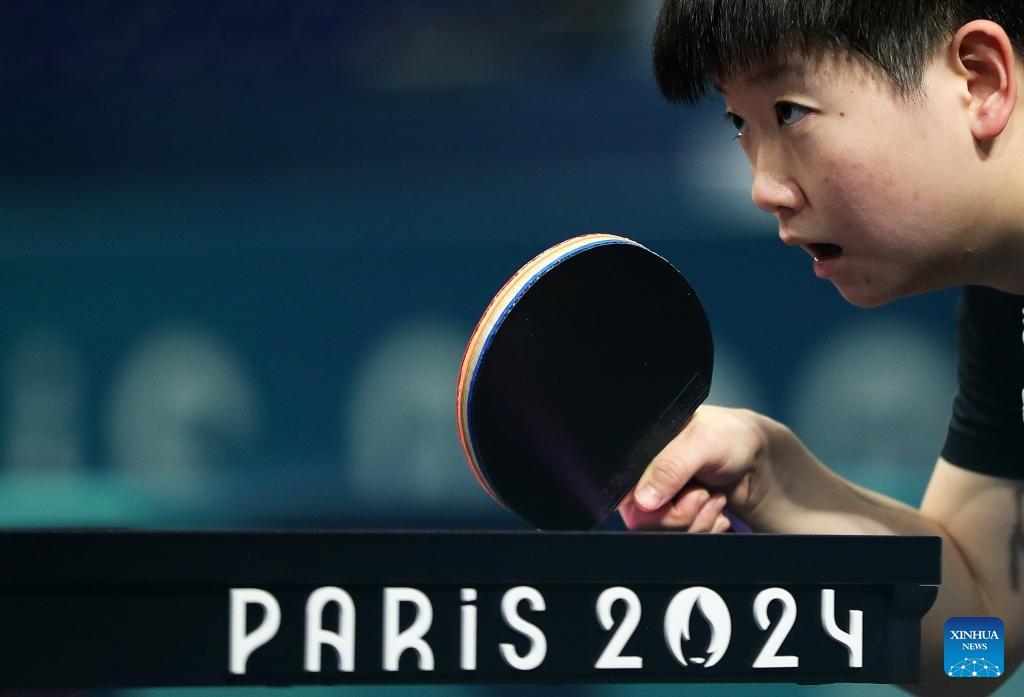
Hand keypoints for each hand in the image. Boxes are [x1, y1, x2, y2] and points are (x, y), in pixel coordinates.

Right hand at [618, 405, 775, 531]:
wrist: (756, 456)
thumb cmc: (729, 437)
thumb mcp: (703, 442)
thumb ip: (672, 467)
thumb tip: (643, 501)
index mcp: (640, 456)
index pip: (626, 496)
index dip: (652, 507)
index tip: (684, 495)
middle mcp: (644, 479)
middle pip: (644, 522)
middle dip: (682, 515)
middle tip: (703, 493)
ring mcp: (660, 501)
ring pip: (665, 534)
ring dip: (698, 522)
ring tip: (714, 497)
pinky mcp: (676, 516)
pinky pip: (682, 539)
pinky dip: (704, 529)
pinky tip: (715, 510)